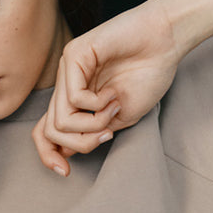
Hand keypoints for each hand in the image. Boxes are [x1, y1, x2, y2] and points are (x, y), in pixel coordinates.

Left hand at [31, 0, 182, 173]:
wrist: (167, 39)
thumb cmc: (149, 74)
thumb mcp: (119, 118)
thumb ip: (92, 133)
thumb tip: (64, 152)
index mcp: (75, 97)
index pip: (45, 131)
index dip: (48, 155)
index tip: (66, 173)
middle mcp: (66, 83)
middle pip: (50, 131)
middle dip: (80, 143)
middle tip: (108, 133)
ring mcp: (67, 68)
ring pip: (60, 120)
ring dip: (92, 125)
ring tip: (115, 108)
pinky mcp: (75, 54)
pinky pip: (74, 98)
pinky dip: (97, 106)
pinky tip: (113, 94)